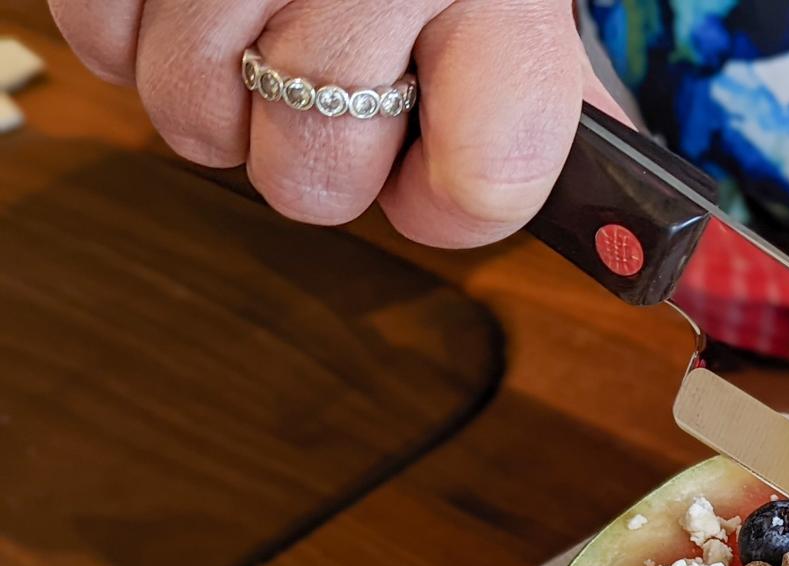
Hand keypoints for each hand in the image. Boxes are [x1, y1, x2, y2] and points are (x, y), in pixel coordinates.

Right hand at [49, 0, 623, 246]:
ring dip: (218, 106)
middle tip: (335, 96)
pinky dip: (130, 40)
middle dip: (321, 166)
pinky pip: (102, 45)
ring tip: (255, 37)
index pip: (486, 183)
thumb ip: (546, 95)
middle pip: (316, 181)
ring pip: (197, 124)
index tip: (442, 169)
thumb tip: (614, 233)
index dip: (455, 207)